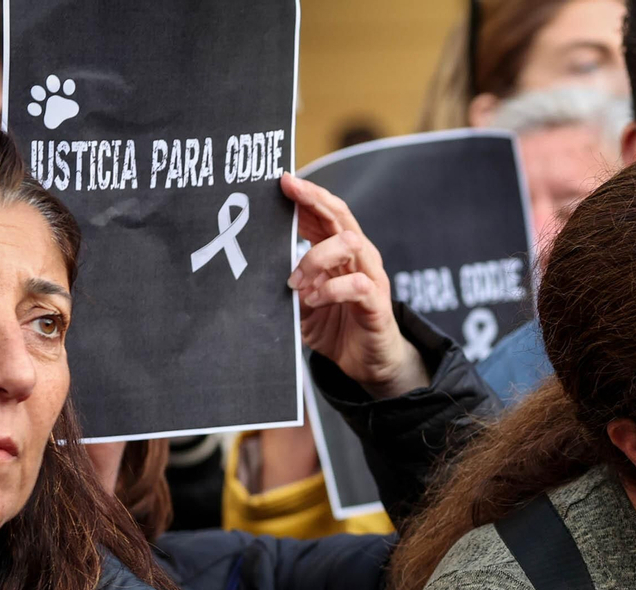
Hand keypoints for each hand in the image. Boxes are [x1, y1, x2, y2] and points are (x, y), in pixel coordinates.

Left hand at [283, 172, 429, 398]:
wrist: (369, 363)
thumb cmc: (336, 326)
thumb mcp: (302, 302)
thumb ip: (289, 281)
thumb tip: (258, 265)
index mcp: (341, 252)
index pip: (326, 213)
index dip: (306, 195)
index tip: (281, 181)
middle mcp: (359, 257)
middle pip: (341, 215)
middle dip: (314, 199)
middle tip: (289, 189)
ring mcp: (371, 277)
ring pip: (349, 243)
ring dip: (316, 258)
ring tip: (296, 282)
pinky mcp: (377, 302)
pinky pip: (357, 284)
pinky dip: (331, 289)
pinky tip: (314, 299)